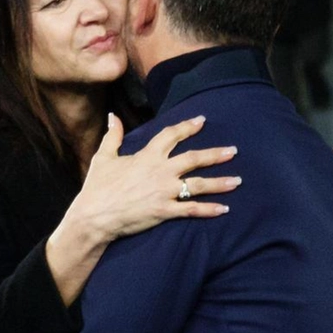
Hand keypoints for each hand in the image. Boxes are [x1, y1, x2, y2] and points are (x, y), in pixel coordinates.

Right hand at [46, 114, 237, 303]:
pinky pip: (191, 210)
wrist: (95, 216)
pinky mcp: (165, 211)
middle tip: (234, 151)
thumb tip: (113, 116)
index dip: (187, 127)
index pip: (171, 135)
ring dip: (220, 183)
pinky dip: (209, 210)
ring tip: (238, 181)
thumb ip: (113, 136)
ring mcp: (164, 191)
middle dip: (215, 154)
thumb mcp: (103, 157)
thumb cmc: (98, 187)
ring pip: (198, 184)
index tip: (202, 121)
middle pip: (193, 158)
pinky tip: (224, 209)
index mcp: (147, 155)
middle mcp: (160, 171)